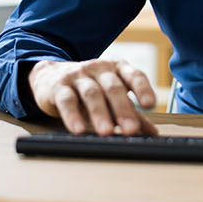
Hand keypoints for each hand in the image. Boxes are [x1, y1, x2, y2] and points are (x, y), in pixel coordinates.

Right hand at [28, 58, 158, 135]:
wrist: (50, 77)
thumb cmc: (87, 87)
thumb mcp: (110, 97)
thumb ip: (131, 113)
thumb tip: (152, 133)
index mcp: (116, 69)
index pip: (133, 75)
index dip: (143, 88)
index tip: (150, 104)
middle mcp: (99, 69)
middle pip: (113, 87)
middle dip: (123, 109)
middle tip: (131, 129)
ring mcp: (78, 76)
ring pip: (91, 93)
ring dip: (100, 113)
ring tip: (106, 132)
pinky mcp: (59, 86)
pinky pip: (67, 100)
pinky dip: (72, 115)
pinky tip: (78, 129)